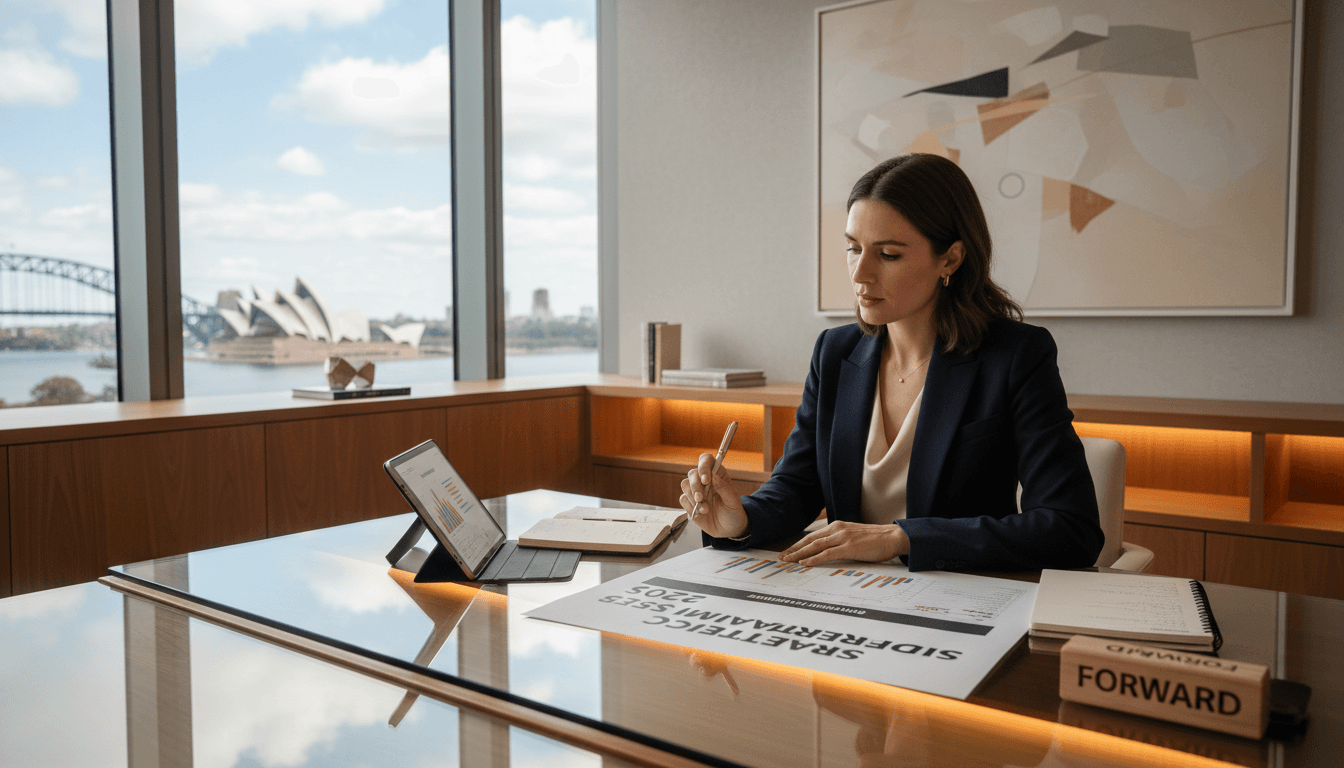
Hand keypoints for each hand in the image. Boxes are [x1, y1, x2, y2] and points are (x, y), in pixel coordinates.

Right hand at [680, 453, 748, 538]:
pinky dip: (690, 506)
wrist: (728, 529)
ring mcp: (696, 491)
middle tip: (701, 498)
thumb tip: (714, 476)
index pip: (706, 460)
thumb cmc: (733, 512)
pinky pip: (683, 499)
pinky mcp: (689, 502)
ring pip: (685, 485)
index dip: (704, 466)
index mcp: (717, 474)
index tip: (706, 480)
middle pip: (692, 473)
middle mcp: (705, 480)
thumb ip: (725, 488)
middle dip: (696, 486)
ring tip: (705, 510)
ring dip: (693, 498)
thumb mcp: (733, 501)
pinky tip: (700, 513)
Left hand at [779, 521, 908, 565]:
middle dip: (794, 549)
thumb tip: (828, 550)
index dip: (799, 544)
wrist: (893, 537)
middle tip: (781, 557)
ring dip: (799, 554)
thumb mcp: (854, 536)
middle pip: (810, 540)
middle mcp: (837, 529)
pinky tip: (804, 563)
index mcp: (838, 526)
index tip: (788, 551)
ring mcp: (843, 538)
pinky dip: (813, 559)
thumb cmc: (876, 540)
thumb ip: (840, 540)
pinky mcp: (849, 547)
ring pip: (815, 546)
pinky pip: (827, 554)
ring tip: (787, 561)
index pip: (813, 536)